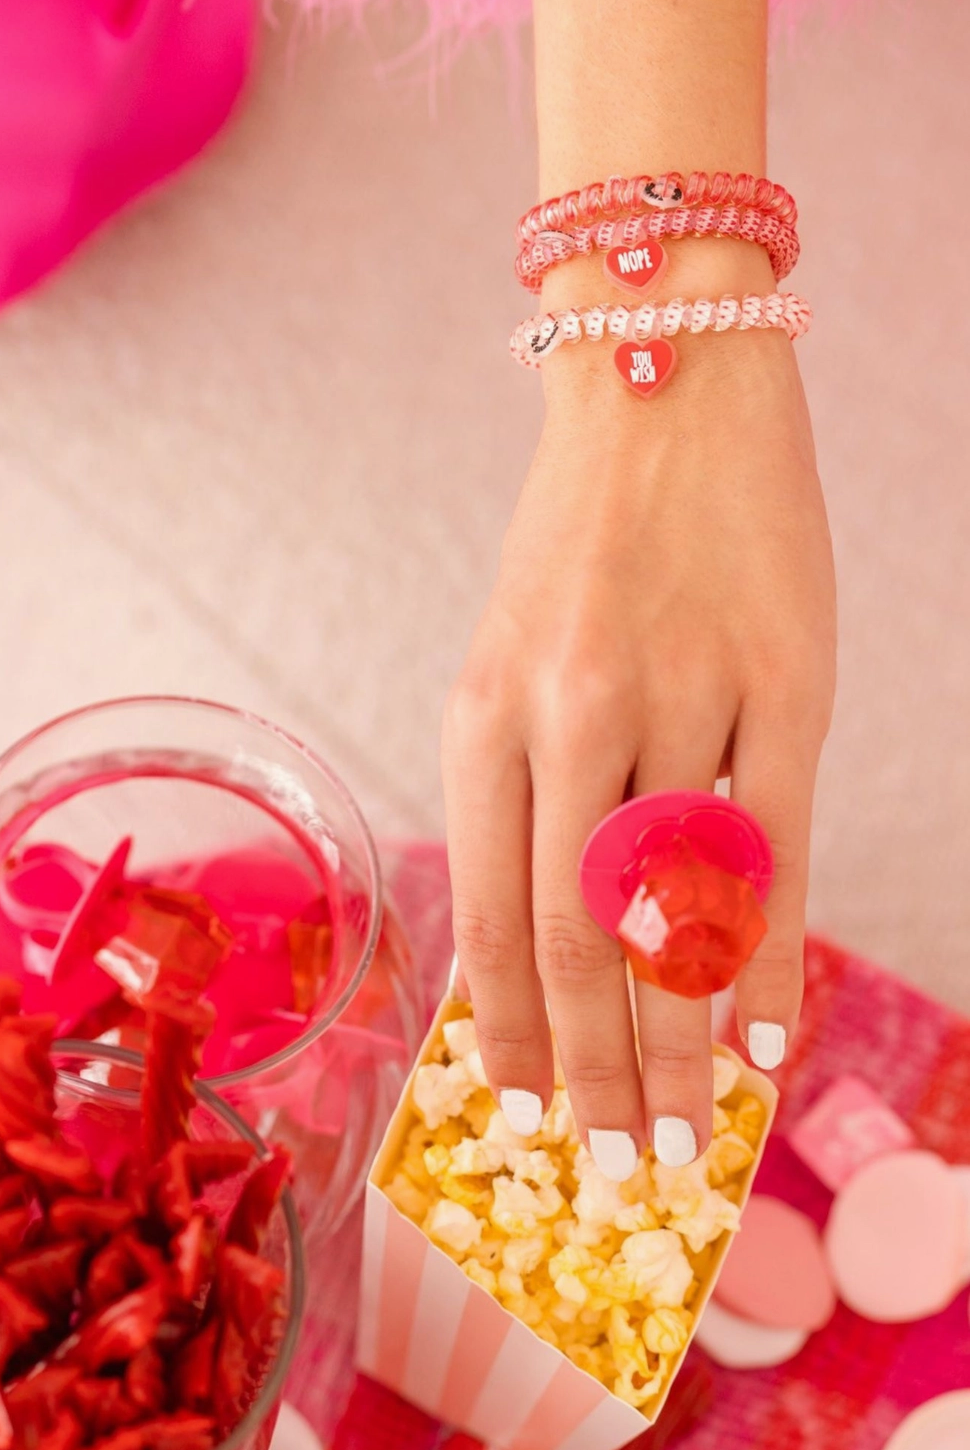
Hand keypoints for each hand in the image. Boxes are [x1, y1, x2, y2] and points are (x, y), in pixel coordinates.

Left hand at [442, 250, 835, 1178]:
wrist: (663, 389)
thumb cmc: (582, 550)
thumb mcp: (511, 665)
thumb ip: (520, 798)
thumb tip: (537, 951)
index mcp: (485, 716)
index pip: (490, 914)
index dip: (507, 1030)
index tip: (520, 1113)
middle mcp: (573, 713)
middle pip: (580, 937)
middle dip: (593, 1070)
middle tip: (609, 1168)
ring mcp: (685, 695)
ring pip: (680, 911)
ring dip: (680, 1042)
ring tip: (682, 1137)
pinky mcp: (784, 682)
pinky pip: (775, 850)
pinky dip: (765, 959)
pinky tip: (760, 1042)